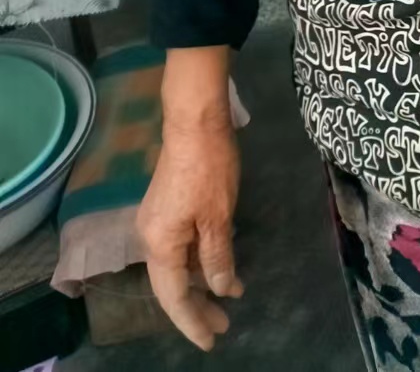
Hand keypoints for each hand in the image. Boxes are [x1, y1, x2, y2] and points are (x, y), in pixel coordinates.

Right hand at [138, 123, 242, 350]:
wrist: (194, 121)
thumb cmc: (208, 168)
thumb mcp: (219, 216)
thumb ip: (217, 258)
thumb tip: (221, 290)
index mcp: (159, 245)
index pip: (174, 297)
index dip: (193, 321)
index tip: (212, 340)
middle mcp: (150, 238)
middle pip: (172, 285)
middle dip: (198, 308)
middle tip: (223, 326)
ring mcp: (156, 222)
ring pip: (177, 266)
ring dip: (201, 284)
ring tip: (227, 300)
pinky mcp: (167, 208)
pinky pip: (180, 247)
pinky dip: (199, 261)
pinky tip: (218, 265)